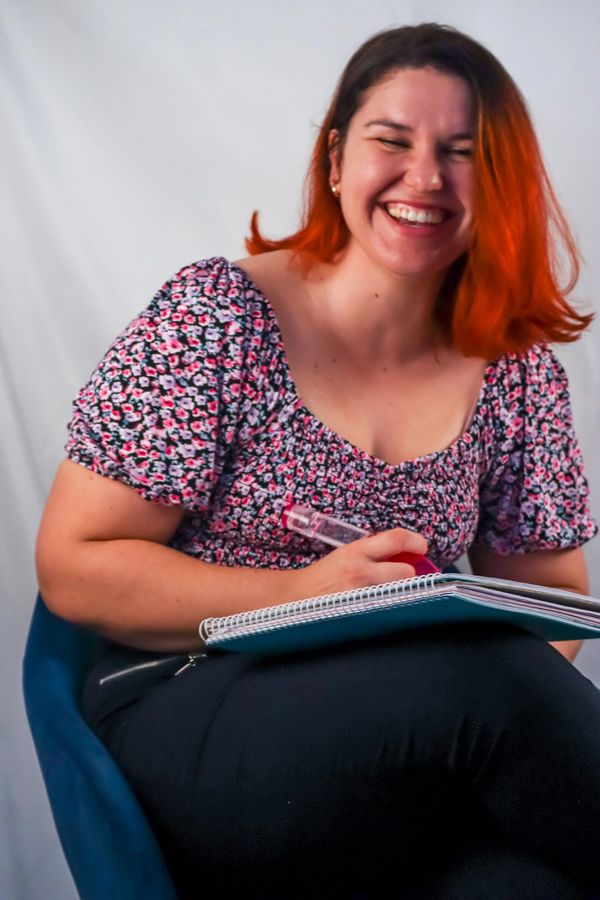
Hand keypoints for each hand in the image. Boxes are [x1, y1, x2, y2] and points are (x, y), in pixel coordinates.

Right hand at [296, 527, 428, 599]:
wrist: (297, 596)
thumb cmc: (326, 574)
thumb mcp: (348, 554)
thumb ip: (374, 551)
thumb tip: (406, 553)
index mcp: (357, 551)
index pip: (396, 539)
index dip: (416, 541)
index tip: (421, 547)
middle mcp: (360, 571)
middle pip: (406, 570)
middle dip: (411, 572)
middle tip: (405, 573)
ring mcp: (361, 595)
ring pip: (400, 592)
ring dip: (402, 590)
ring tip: (391, 590)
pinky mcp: (360, 613)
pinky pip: (388, 608)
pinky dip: (391, 604)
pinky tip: (382, 604)